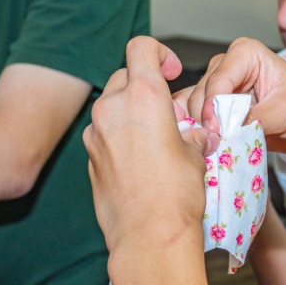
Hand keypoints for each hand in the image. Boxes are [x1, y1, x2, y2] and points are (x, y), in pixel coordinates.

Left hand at [84, 37, 214, 255]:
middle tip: (169, 114)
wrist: (148, 236)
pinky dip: (120, 139)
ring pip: (113, 108)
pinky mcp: (89, 158)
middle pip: (125, 76)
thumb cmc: (176, 194)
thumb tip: (191, 132)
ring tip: (156, 141)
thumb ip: (189, 132)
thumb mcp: (196, 153)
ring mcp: (95, 133)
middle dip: (146, 88)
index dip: (159, 52)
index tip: (171, 70)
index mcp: (142, 95)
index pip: (142, 47)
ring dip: (132, 115)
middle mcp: (113, 108)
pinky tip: (141, 163)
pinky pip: (105, 135)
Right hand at [186, 38, 285, 153]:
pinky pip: (195, 114)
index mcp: (245, 54)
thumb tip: (224, 130)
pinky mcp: (217, 106)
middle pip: (201, 94)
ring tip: (212, 146)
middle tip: (215, 144)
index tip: (217, 132)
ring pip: (192, 105)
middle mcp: (227, 65)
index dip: (213, 109)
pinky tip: (205, 143)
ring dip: (198, 126)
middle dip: (205, 120)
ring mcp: (220, 86)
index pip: (217, 81)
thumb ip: (253, 118)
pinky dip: (196, 129)